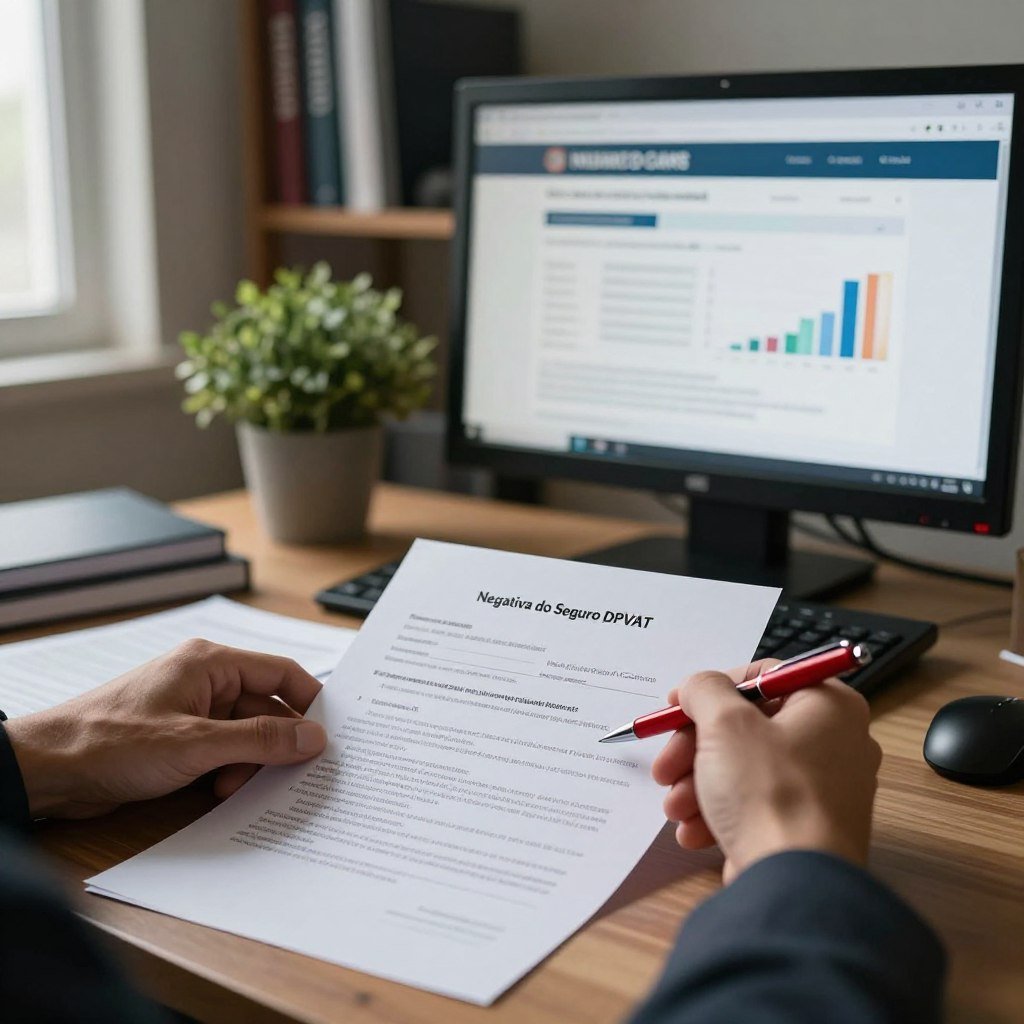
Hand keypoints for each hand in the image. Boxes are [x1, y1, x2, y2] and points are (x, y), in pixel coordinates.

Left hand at [4, 639, 326, 818]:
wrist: (47, 770)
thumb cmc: (110, 741)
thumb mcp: (196, 744)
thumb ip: (260, 741)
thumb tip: (313, 738)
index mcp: (211, 663)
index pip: (281, 674)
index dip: (310, 702)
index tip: (330, 734)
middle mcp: (204, 681)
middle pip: (265, 708)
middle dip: (275, 743)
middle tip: (293, 772)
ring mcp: (190, 710)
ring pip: (244, 734)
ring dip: (248, 762)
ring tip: (236, 785)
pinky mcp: (177, 738)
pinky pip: (221, 750)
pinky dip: (227, 770)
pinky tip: (218, 790)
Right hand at [652, 661, 881, 882]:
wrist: (793, 884)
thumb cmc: (770, 794)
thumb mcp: (724, 723)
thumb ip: (704, 690)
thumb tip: (697, 687)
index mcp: (829, 705)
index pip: (762, 677)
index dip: (712, 689)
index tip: (677, 705)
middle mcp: (836, 743)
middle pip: (748, 727)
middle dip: (695, 748)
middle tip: (666, 764)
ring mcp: (825, 790)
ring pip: (746, 769)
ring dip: (699, 783)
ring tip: (675, 806)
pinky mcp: (808, 828)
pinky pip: (757, 805)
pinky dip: (720, 812)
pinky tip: (694, 831)